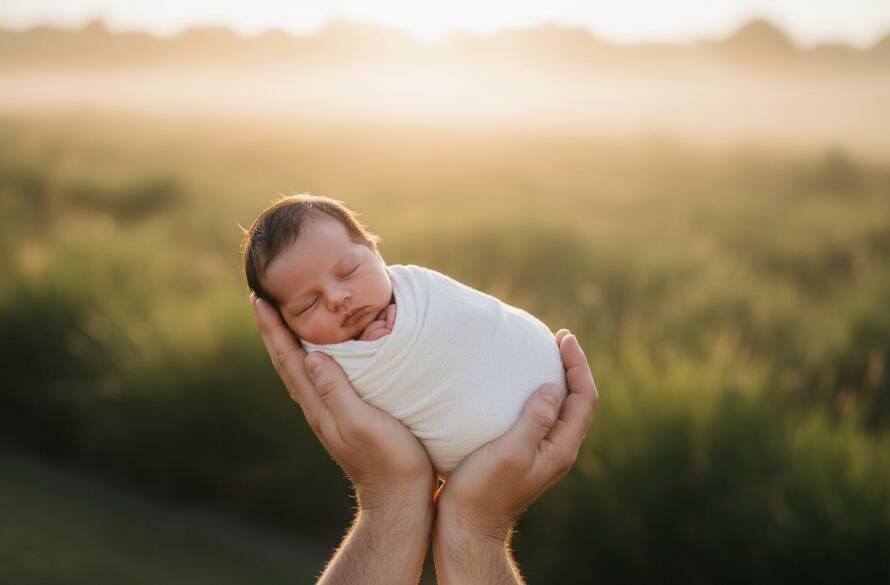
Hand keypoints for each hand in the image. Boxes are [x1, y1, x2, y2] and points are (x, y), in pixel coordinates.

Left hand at [250, 294, 432, 509]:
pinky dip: (314, 354)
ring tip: (286, 316)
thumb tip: (310, 357)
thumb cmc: (389, 461)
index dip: (273, 328)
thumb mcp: (362, 423)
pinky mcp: (348, 416)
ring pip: (302, 368)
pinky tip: (323, 350)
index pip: (288, 358)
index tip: (258, 297)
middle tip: (264, 297)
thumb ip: (336, 391)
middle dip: (274, 328)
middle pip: (288, 360)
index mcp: (318, 405)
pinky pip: (322, 377)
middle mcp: (318, 407)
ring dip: (290, 339)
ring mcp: (331, 413)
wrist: (400, 500)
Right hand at [434, 329, 597, 558]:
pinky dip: (537, 394)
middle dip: (572, 367)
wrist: (466, 528)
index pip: (584, 397)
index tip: (563, 337)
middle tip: (557, 338)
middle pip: (578, 401)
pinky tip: (516, 386)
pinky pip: (541, 416)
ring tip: (541, 353)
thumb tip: (555, 386)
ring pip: (560, 408)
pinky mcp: (524, 455)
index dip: (578, 364)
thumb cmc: (483, 491)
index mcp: (561, 447)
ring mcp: (542, 454)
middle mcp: (558, 450)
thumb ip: (535, 420)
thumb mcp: (510, 452)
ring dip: (556, 379)